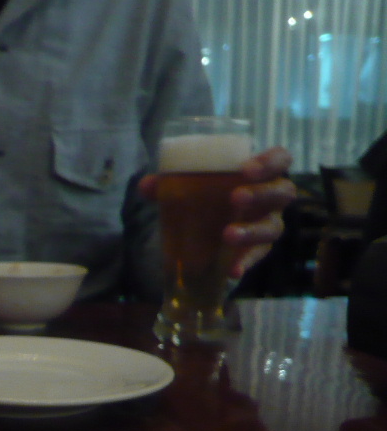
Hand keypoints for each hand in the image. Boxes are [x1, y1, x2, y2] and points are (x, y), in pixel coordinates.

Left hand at [140, 146, 297, 278]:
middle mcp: (271, 198)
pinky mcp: (260, 249)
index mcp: (260, 174)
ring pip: (273, 227)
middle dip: (261, 193)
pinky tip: (233, 271)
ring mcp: (268, 224)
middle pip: (283, 192)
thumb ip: (168, 183)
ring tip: (227, 235)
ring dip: (252, 231)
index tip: (246, 169)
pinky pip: (259, 256)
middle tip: (236, 197)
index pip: (280, 159)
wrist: (208, 229)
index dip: (270, 162)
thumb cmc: (207, 196)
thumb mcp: (189, 186)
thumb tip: (147, 186)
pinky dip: (246, 262)